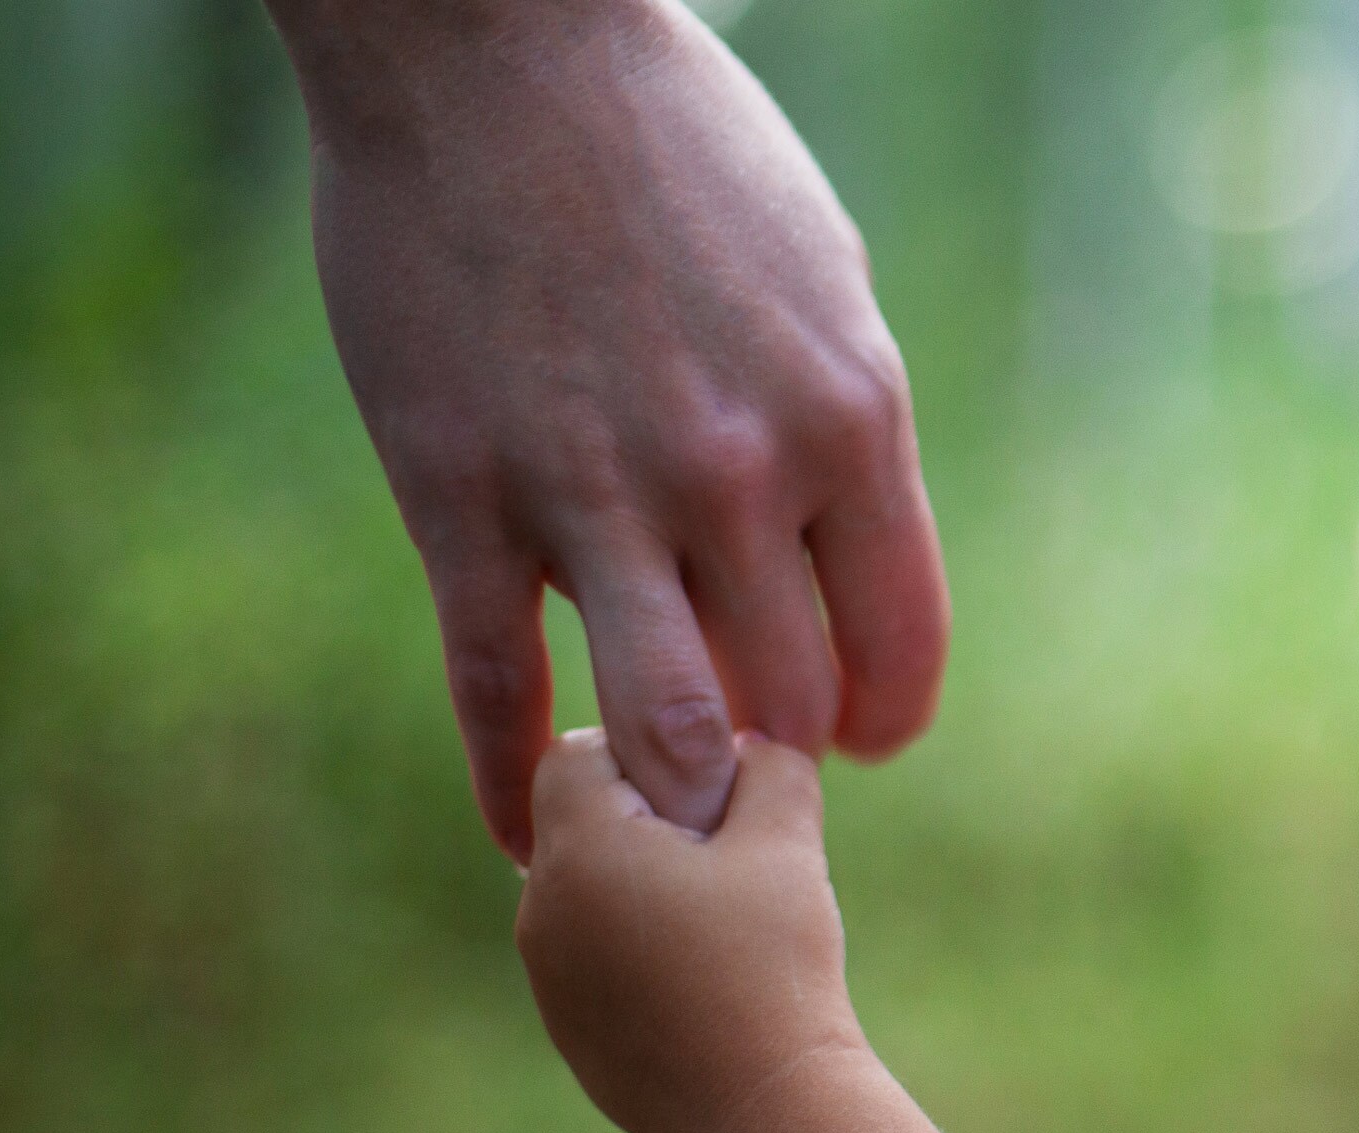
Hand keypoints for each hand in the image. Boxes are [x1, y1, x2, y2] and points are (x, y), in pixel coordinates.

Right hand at [268, 0, 946, 858]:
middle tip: (743, 755)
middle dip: (776, 751)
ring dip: (671, 788)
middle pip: (790, 706)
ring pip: (665, 728)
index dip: (879, 719)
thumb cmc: (676, 154)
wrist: (493, 51)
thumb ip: (839, 432)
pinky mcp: (461, 500)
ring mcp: (597, 497)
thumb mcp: (820, 283)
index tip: (854, 737)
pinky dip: (517, 783)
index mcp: (849, 420)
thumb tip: (839, 563)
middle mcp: (739, 476)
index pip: (898, 646)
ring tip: (660, 805)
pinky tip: (528, 828)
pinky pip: (496, 689)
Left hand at [516, 730, 856, 1132]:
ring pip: (586, 893)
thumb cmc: (773, 966)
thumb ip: (770, 767)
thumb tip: (750, 745)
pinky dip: (640, 952)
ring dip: (642, 887)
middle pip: (578, 823)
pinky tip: (708, 983)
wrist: (765, 1109)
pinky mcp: (570, 1030)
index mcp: (579, 849)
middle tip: (728, 859)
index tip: (711, 797)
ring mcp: (549, 977)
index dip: (647, 753)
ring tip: (724, 927)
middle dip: (646, 821)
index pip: (577, 751)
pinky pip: (594, 959)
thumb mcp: (788, 844)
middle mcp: (541, 908)